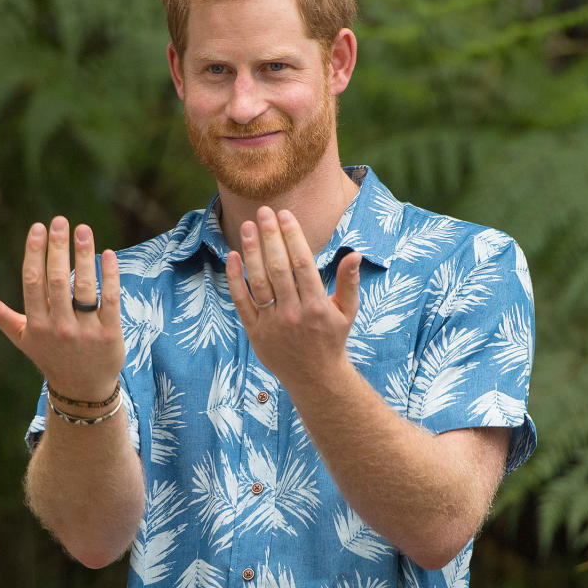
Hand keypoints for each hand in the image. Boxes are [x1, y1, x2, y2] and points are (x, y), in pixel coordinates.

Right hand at [0, 216, 124, 399]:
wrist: (82, 389)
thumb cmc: (49, 355)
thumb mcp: (21, 337)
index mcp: (35, 324)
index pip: (32, 282)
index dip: (34, 253)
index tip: (39, 227)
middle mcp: (58, 327)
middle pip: (57, 280)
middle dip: (58, 248)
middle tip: (61, 221)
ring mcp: (85, 332)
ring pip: (83, 287)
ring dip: (84, 255)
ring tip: (83, 229)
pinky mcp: (110, 335)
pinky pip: (110, 300)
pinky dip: (109, 276)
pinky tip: (108, 253)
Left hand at [224, 207, 361, 394]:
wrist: (314, 377)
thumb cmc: (332, 338)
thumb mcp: (347, 310)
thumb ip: (349, 281)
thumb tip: (355, 254)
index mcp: (317, 305)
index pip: (302, 264)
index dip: (292, 237)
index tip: (285, 215)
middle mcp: (293, 313)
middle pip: (278, 268)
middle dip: (270, 237)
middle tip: (263, 210)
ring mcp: (272, 323)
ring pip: (258, 281)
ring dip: (251, 252)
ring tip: (247, 226)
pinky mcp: (255, 331)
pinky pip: (241, 301)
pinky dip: (235, 279)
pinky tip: (232, 256)